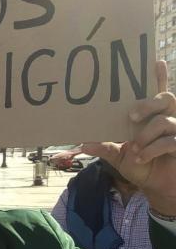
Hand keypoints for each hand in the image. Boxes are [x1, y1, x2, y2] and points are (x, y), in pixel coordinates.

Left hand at [83, 61, 175, 215]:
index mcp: (153, 117)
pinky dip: (152, 150)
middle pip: (165, 98)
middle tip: (131, 116)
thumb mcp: (118, 156)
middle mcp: (168, 119)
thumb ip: (104, 147)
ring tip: (135, 148)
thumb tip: (82, 143)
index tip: (156, 61)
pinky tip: (142, 158)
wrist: (156, 187)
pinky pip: (170, 141)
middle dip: (148, 104)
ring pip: (165, 120)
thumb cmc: (140, 167)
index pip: (158, 92)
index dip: (159, 77)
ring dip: (145, 135)